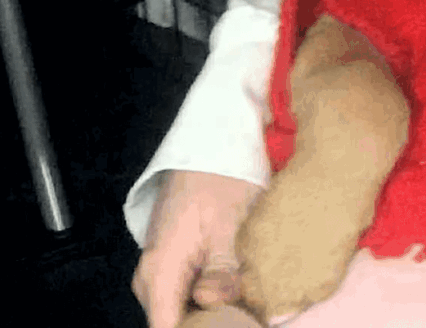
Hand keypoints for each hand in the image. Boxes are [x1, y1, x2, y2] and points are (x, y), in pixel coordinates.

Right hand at [132, 171, 261, 327]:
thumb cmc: (219, 178)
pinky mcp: (176, 261)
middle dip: (209, 323)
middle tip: (244, 313)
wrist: (210, 145)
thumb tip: (211, 304)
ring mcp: (163, 269)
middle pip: (175, 322)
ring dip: (212, 309)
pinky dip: (212, 294)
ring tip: (243, 299)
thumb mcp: (228, 222)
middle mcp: (152, 276)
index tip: (229, 323)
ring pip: (182, 309)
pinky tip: (236, 287)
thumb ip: (221, 269)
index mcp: (160, 270)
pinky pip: (188, 292)